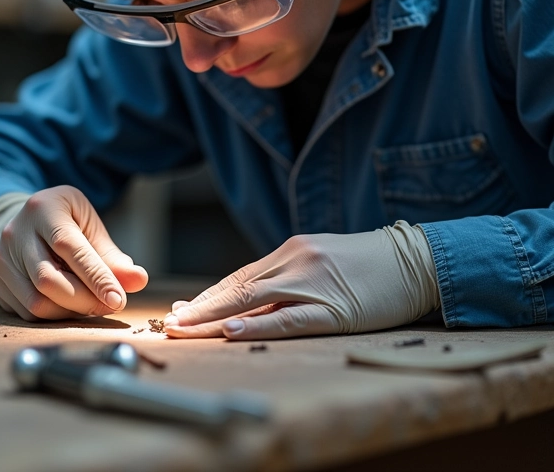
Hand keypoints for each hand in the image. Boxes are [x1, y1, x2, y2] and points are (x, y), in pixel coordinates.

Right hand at [0, 186, 147, 320]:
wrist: (24, 221)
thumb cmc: (66, 222)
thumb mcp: (89, 226)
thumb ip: (111, 255)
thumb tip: (139, 280)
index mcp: (44, 209)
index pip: (70, 248)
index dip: (95, 277)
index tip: (118, 299)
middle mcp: (16, 232)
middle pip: (48, 279)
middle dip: (84, 300)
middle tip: (110, 305)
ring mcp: (1, 259)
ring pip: (36, 301)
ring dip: (70, 312)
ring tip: (92, 304)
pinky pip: (26, 312)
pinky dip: (54, 316)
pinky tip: (69, 306)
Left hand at [163, 222, 438, 338]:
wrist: (414, 259)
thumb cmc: (367, 266)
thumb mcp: (322, 263)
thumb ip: (289, 278)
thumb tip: (255, 301)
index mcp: (290, 252)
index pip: (238, 277)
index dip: (207, 296)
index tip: (180, 310)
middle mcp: (294, 261)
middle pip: (237, 288)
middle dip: (200, 308)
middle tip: (169, 323)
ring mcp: (312, 282)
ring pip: (253, 302)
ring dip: (215, 318)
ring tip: (184, 330)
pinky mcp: (334, 306)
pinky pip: (289, 317)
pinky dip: (258, 325)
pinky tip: (233, 332)